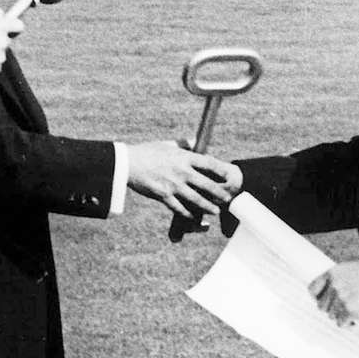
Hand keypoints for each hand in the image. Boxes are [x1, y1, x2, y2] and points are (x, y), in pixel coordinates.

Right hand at [123, 141, 240, 218]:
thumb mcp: (166, 144)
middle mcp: (181, 171)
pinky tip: (193, 217)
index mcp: (184, 157)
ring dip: (207, 206)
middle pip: (207, 184)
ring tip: (215, 211)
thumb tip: (193, 140)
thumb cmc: (146, 152)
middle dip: (219, 193)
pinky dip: (187, 213)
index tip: (231, 175)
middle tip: (227, 198)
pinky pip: (179, 208)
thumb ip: (182, 144)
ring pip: (196, 199)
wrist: (127, 163)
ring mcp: (173, 185)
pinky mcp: (163, 195)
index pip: (209, 163)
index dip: (222, 170)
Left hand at [309, 259, 358, 324]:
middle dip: (332, 309)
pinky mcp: (350, 310)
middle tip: (345, 309)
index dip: (318, 298)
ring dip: (342, 317)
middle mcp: (334, 286)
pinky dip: (348, 324)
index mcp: (332, 273)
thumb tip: (329, 297)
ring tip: (354, 312)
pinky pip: (342, 323)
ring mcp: (341, 298)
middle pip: (322, 306)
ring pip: (332, 316)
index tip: (324, 302)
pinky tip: (357, 319)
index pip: (313, 289)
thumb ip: (338, 280)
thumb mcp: (351, 270)